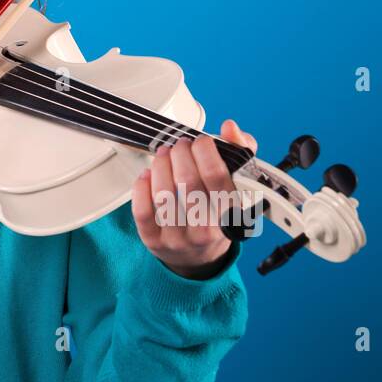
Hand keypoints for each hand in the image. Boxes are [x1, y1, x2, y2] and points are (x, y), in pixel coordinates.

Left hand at [130, 119, 257, 279]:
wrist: (200, 255)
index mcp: (231, 215)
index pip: (217, 177)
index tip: (201, 140)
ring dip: (160, 166)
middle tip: (179, 145)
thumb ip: (239, 150)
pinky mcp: (155, 242)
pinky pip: (143, 211)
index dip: (205, 151)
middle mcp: (207, 231)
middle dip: (180, 154)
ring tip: (164, 154)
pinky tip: (147, 175)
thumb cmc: (218, 211)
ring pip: (164, 195)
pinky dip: (141, 187)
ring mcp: (179, 239)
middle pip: (188, 183)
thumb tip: (230, 127)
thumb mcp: (237, 183)